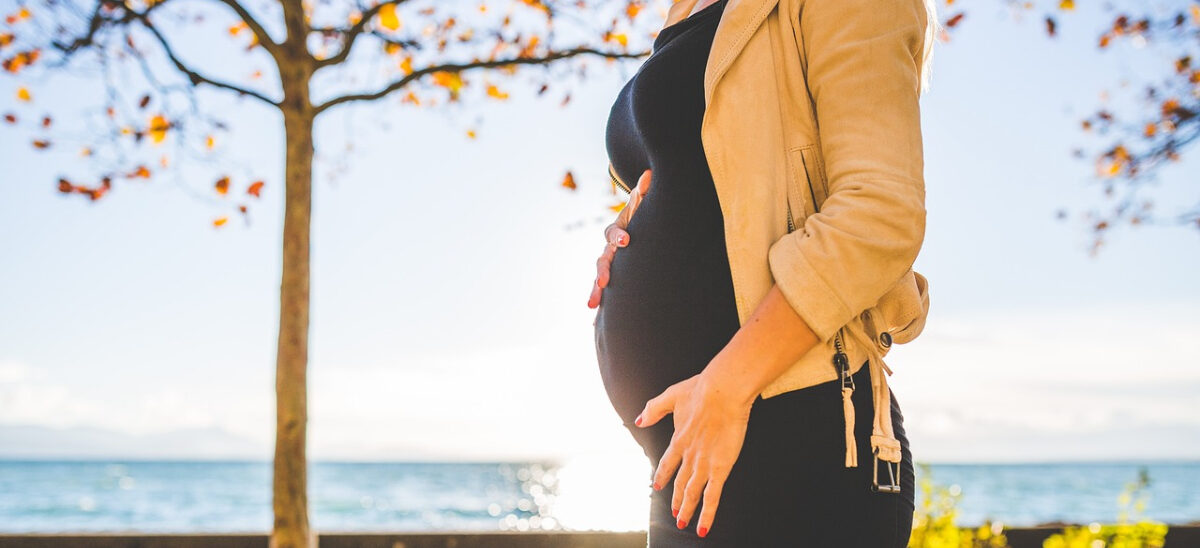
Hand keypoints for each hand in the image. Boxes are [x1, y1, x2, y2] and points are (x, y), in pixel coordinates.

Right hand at [587, 168, 652, 308]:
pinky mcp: (612, 280)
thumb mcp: (643, 206)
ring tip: (592, 306)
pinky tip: (595, 324)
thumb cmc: (641, 219)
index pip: (615, 232)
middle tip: (603, 282)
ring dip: (595, 292)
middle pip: (602, 260)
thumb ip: (644, 194)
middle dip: (602, 272)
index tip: (627, 241)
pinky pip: (605, 294)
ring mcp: (608, 265)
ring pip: (599, 279)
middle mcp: (609, 250)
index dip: (620, 236)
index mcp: (617, 231)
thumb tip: (649, 174)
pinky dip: (601, 308)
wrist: (632, 232)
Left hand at [633, 369, 753, 538]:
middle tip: (674, 511)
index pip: (668, 463)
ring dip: (686, 509)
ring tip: (683, 522)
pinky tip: (702, 526)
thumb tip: (639, 420)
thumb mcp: (672, 396)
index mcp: (678, 439)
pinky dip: (707, 514)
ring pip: (692, 494)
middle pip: (680, 483)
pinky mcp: (720, 468)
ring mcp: (703, 464)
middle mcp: (688, 455)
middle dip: (676, 499)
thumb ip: (654, 409)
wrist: (722, 391)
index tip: (658, 486)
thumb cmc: (701, 389)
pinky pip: (712, 496)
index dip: (663, 475)